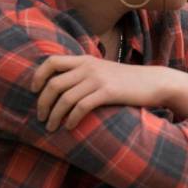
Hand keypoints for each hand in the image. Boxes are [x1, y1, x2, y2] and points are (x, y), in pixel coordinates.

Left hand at [30, 55, 187, 130]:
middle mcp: (88, 67)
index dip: (38, 77)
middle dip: (43, 103)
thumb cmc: (126, 80)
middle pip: (53, 84)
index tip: (35, 92)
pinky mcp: (108, 92)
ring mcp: (98, 79)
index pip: (51, 62)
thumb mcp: (102, 70)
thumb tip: (60, 87)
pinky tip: (69, 127)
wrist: (153, 82)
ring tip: (52, 127)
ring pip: (65, 98)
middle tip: (41, 117)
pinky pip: (81, 107)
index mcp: (84, 59)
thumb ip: (83, 73)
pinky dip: (71, 119)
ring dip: (54, 116)